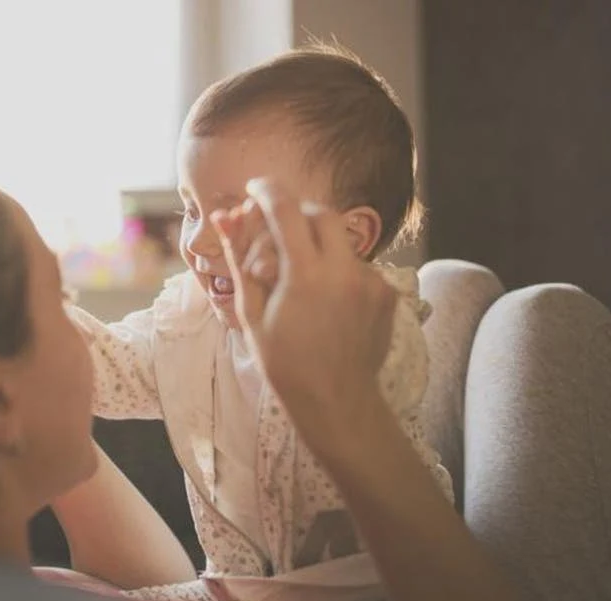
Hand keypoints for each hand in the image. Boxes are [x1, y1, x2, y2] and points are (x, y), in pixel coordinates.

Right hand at [210, 179, 396, 444]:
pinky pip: (357, 265)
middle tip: (275, 230)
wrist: (336, 402)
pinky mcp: (386, 292)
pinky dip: (336, 270)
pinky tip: (323, 301)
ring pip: (340, 240)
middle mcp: (344, 271)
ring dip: (316, 245)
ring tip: (297, 280)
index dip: (266, 191)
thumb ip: (240, 258)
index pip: (285, 209)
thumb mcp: (251, 312)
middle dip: (296, 213)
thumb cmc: (284, 363)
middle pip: (320, 213)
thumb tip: (225, 217)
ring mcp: (370, 281)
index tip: (254, 188)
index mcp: (305, 275)